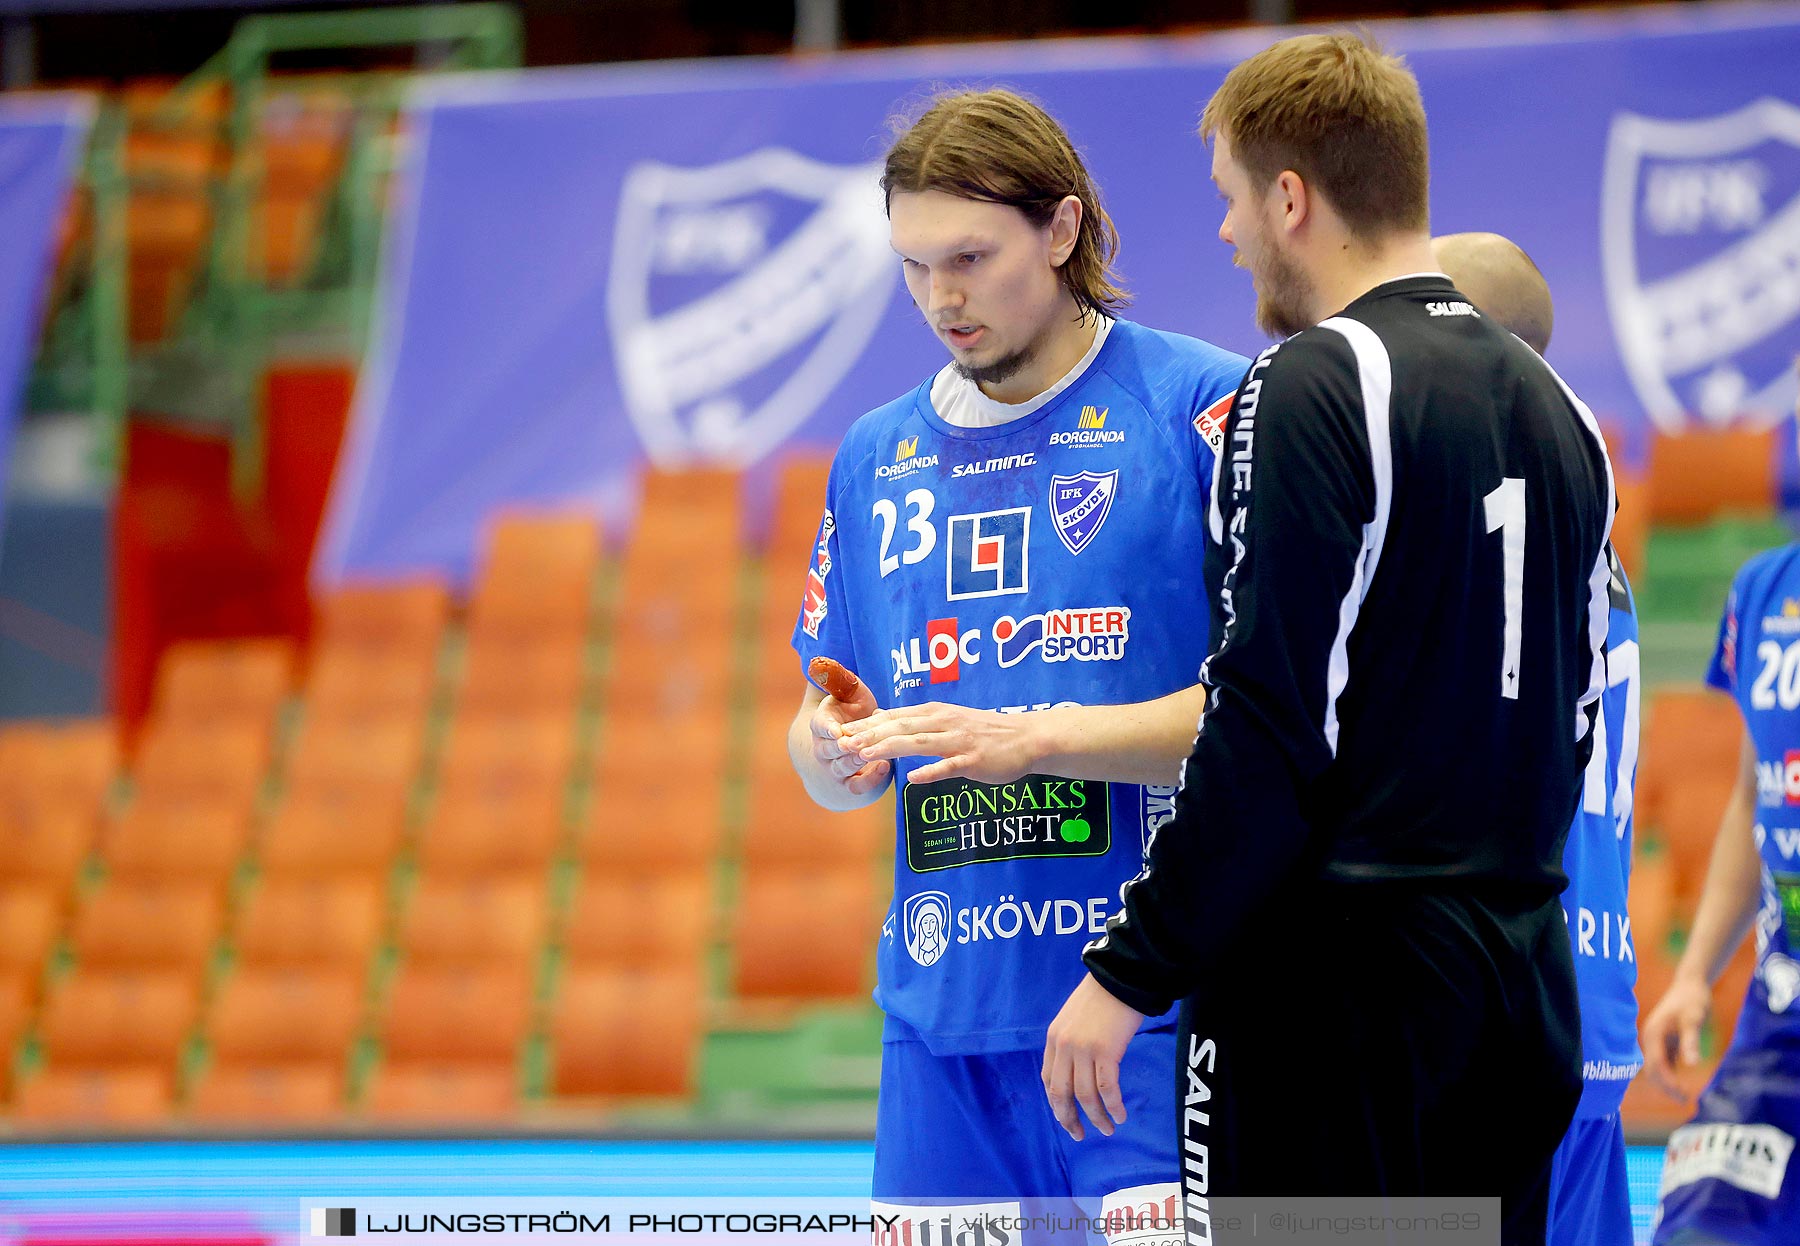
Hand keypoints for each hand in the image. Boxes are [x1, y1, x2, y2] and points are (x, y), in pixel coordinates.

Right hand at [807, 664, 889, 797]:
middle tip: (854, 744)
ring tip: (871, 754)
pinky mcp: (850, 784)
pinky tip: (886, 766)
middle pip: (828, 750)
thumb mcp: (846, 694)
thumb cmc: (849, 714)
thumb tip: (825, 660)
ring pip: (841, 768)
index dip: (827, 729)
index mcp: (821, 724)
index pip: (819, 726)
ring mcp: (835, 768)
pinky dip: (870, 779)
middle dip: (842, 747)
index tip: (837, 730)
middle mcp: (824, 748)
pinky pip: (857, 786)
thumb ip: (840, 679)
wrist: (843, 749)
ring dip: (856, 762)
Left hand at [842, 701, 1044, 784]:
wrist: (1026, 737)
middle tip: (843, 743)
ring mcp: (958, 741)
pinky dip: (930, 771)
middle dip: (869, 734)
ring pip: (918, 742)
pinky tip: (913, 779)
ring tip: (865, 755)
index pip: (894, 716)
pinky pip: (949, 766)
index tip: (840, 731)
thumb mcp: (949, 720)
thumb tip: (886, 723)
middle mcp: (943, 722)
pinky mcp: (973, 760)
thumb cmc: (986, 731)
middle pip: (900, 726)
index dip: (866, 724)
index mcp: (935, 713)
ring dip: (890, 748)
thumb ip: (920, 723)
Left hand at [1043, 972, 1143, 1140]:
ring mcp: (1083, 1050)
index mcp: (1054, 1039)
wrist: (1121, 977)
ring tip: (1108, 1129)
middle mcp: (1064, 1047)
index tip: (1067, 1118)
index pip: (1049, 1080)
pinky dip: (1113, 1106)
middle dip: (1069, 1118)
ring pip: (1085, 1095)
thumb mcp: (1074, 1018)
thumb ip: (1070, 1042)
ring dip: (1097, 1117)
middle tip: (1079, 1135)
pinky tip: (1121, 1115)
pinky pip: (1107, 1088)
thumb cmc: (1102, 997)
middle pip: (1061, 1093)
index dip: (1057, 1104)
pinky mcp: (1106, 1051)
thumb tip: (1077, 1069)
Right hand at [1641, 973, 1710, 1101]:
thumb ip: (1690, 1042)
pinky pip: (1664, 1061)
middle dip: (1665, 1086)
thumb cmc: (1692, 1000)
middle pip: (1652, 1069)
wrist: (1690, 984)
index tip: (1683, 1094)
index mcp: (1653, 1034)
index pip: (1655, 1065)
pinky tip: (1683, 1082)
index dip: (1667, 1082)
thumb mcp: (1693, 1020)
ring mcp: (1656, 1039)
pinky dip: (1671, 1074)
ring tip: (1684, 1096)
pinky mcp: (1665, 1040)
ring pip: (1657, 1067)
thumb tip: (1692, 1064)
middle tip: (1685, 1099)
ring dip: (1667, 1082)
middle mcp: (1651, 1038)